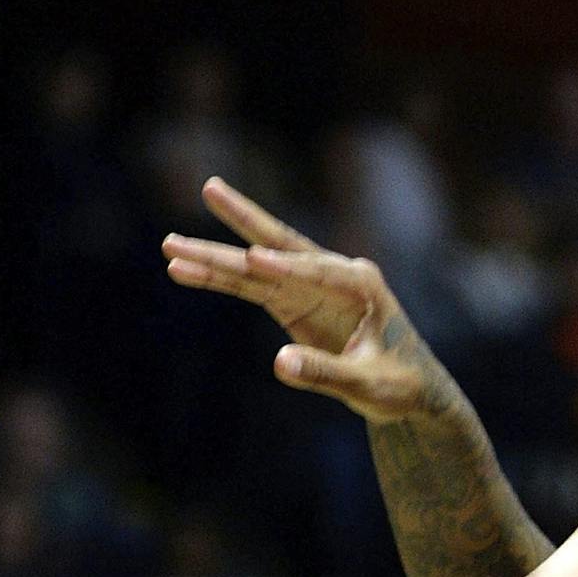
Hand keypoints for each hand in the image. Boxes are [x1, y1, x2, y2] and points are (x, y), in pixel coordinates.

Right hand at [159, 178, 464, 426]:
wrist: (408, 389)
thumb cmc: (400, 384)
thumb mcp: (370, 386)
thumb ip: (327, 374)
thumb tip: (280, 364)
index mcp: (363, 284)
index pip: (319, 271)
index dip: (286, 268)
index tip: (254, 262)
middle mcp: (334, 275)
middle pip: (282, 245)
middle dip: (245, 220)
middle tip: (210, 188)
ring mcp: (309, 285)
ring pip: (256, 265)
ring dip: (215, 256)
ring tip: (169, 245)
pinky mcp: (292, 301)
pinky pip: (249, 287)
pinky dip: (218, 280)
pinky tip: (182, 270)